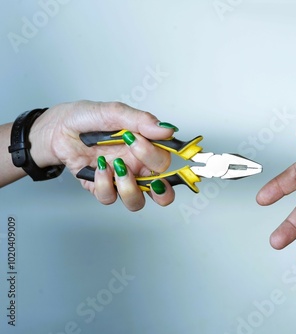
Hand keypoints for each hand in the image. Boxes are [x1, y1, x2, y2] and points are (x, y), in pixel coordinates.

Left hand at [30, 100, 177, 210]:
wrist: (55, 128)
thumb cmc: (86, 117)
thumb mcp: (114, 112)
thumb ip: (141, 121)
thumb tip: (167, 128)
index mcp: (147, 148)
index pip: (169, 163)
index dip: (165, 160)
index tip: (145, 143)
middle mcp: (137, 167)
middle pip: (163, 190)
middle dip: (156, 180)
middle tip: (137, 159)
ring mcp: (120, 179)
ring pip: (137, 202)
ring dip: (130, 188)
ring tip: (118, 167)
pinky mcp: (101, 188)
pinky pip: (110, 197)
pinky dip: (105, 183)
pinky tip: (99, 167)